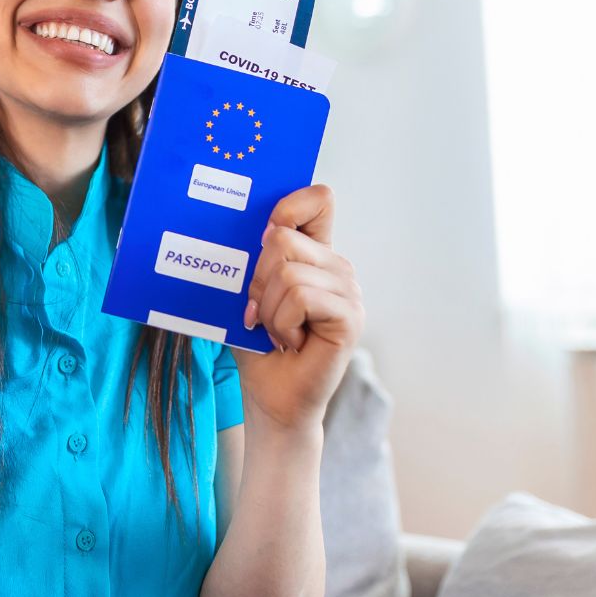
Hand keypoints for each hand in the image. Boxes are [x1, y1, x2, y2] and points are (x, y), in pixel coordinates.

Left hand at [234, 185, 364, 433]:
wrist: (271, 396)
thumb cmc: (257, 344)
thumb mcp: (246, 293)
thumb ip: (252, 259)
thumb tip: (247, 231)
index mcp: (315, 254)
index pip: (318, 200)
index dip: (289, 205)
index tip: (262, 235)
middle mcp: (338, 267)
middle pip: (282, 238)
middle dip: (257, 279)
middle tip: (263, 312)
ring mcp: (348, 291)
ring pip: (287, 271)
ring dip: (268, 308)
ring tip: (277, 331)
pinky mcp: (349, 317)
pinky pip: (300, 297)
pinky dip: (281, 322)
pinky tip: (290, 341)